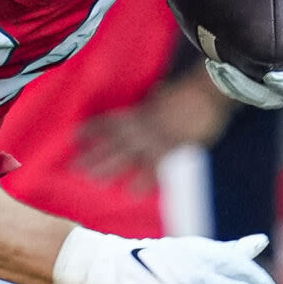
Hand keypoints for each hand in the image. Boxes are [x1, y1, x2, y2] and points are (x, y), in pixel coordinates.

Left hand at [73, 68, 234, 186]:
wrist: (208, 91)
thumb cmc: (189, 91)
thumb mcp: (165, 93)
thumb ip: (155, 100)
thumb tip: (153, 95)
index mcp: (140, 112)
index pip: (110, 121)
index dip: (93, 129)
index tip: (75, 136)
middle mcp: (142, 126)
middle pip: (112, 142)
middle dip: (93, 154)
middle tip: (74, 167)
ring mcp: (155, 139)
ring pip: (126, 155)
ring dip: (109, 167)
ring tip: (93, 180)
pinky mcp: (172, 150)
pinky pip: (155, 168)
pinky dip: (144, 180)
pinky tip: (131, 192)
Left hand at [207, 0, 282, 107]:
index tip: (272, 78)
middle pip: (269, 96)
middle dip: (245, 86)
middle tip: (224, 69)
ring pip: (254, 95)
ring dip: (232, 84)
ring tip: (214, 66)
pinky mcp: (271, 89)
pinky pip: (247, 90)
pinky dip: (230, 81)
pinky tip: (214, 64)